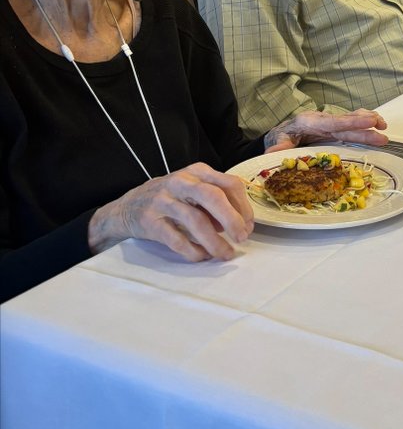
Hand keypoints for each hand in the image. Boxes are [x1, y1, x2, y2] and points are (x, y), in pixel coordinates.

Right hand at [88, 162, 254, 262]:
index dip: (243, 206)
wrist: (127, 207)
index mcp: (197, 172)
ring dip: (214, 241)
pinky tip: (202, 256)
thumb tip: (241, 225)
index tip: (249, 226)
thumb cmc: (170, 199)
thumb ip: (216, 203)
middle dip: (232, 219)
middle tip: (242, 238)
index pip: (229, 183)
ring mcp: (163, 200)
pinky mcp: (150, 221)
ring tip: (225, 254)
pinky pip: (176, 238)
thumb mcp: (193, 192)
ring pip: (195, 220)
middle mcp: (181, 182)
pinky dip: (193, 250)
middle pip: (213, 196)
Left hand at [264, 108, 388, 151]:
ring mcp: (331, 124)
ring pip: (353, 121)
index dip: (353, 122)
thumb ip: (278, 147)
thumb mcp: (277, 142)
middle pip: (348, 122)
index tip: (369, 121)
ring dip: (369, 122)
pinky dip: (365, 126)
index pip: (335, 122)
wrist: (282, 132)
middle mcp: (324, 121)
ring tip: (384, 127)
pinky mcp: (335, 130)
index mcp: (312, 123)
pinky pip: (352, 126)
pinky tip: (376, 129)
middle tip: (382, 128)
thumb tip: (274, 154)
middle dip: (366, 124)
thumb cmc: (281, 137)